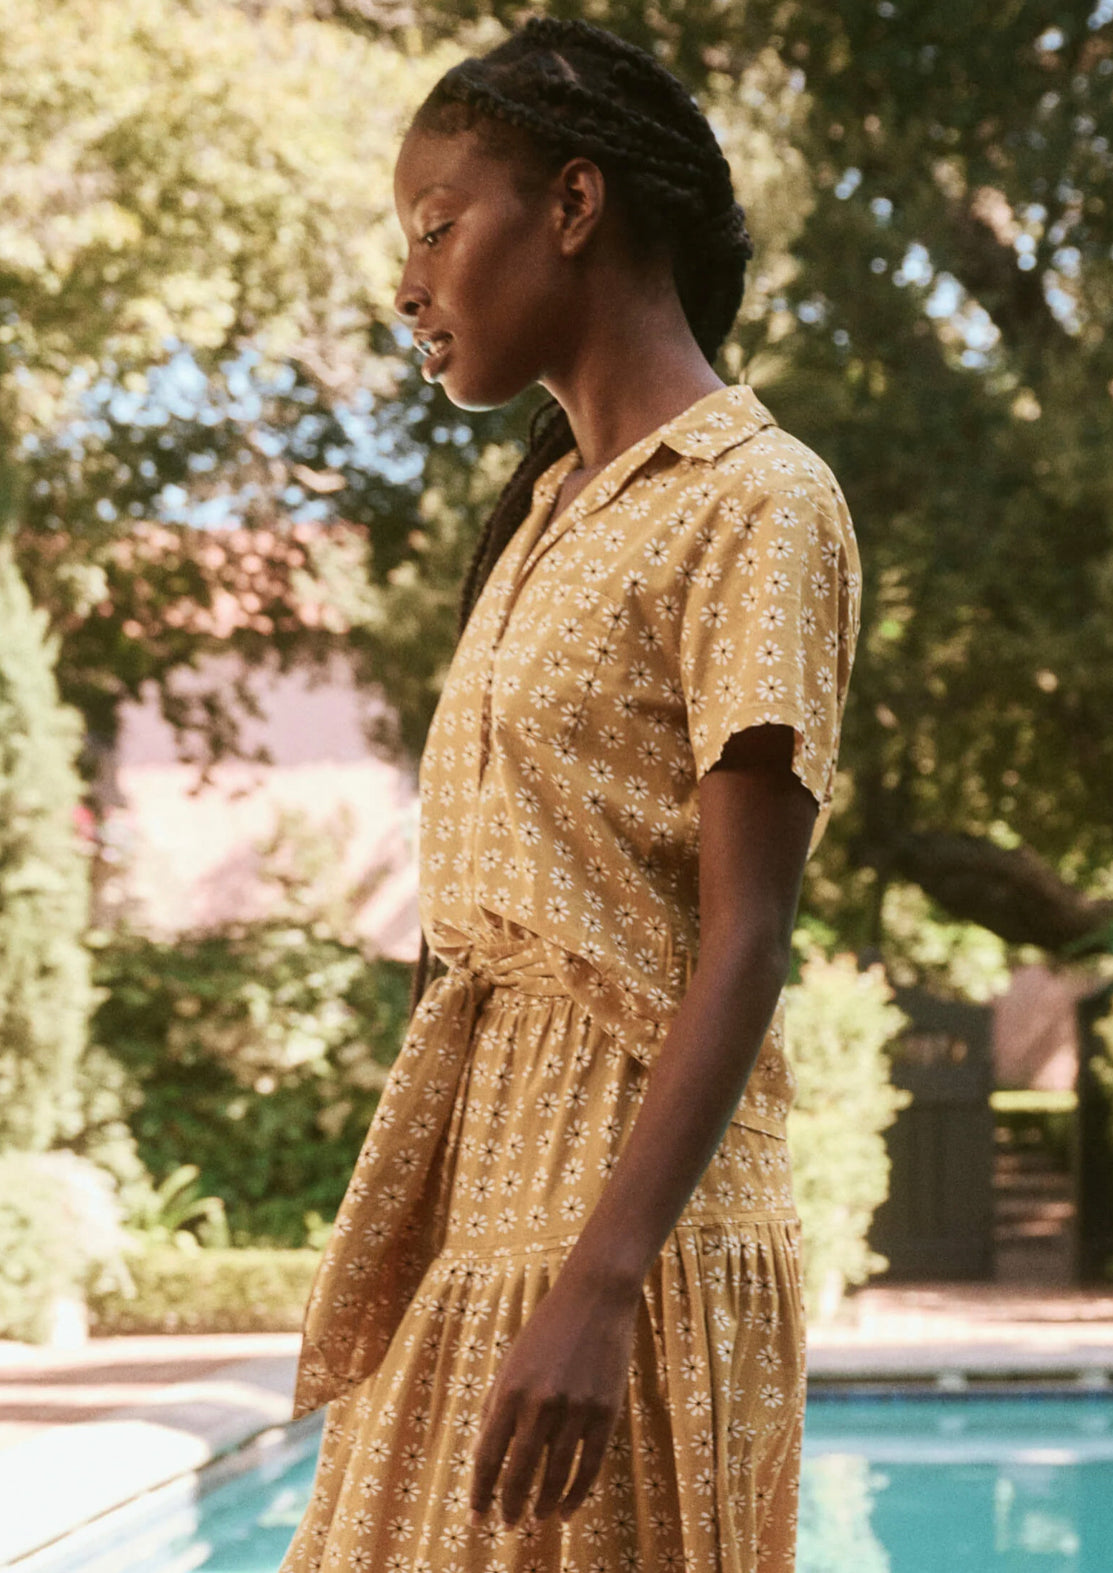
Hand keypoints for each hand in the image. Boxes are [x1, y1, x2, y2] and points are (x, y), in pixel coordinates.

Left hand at [470, 1268, 639, 1525]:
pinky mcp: (605, 1411)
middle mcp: (540, 1404)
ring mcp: (575, 1409)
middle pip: (519, 1473)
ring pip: (556, 1475)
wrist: (595, 1298)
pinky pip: (589, 1465)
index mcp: (510, 1390)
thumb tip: (488, 1454)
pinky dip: (577, 1493)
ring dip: (544, 1505)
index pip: (488, 1457)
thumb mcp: (512, 1361)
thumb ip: (499, 1405)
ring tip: (538, 1520)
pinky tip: (567, 1511)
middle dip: (510, 1506)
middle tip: (508, 1526)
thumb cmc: (547, 1328)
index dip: (480, 1494)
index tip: (476, 1520)